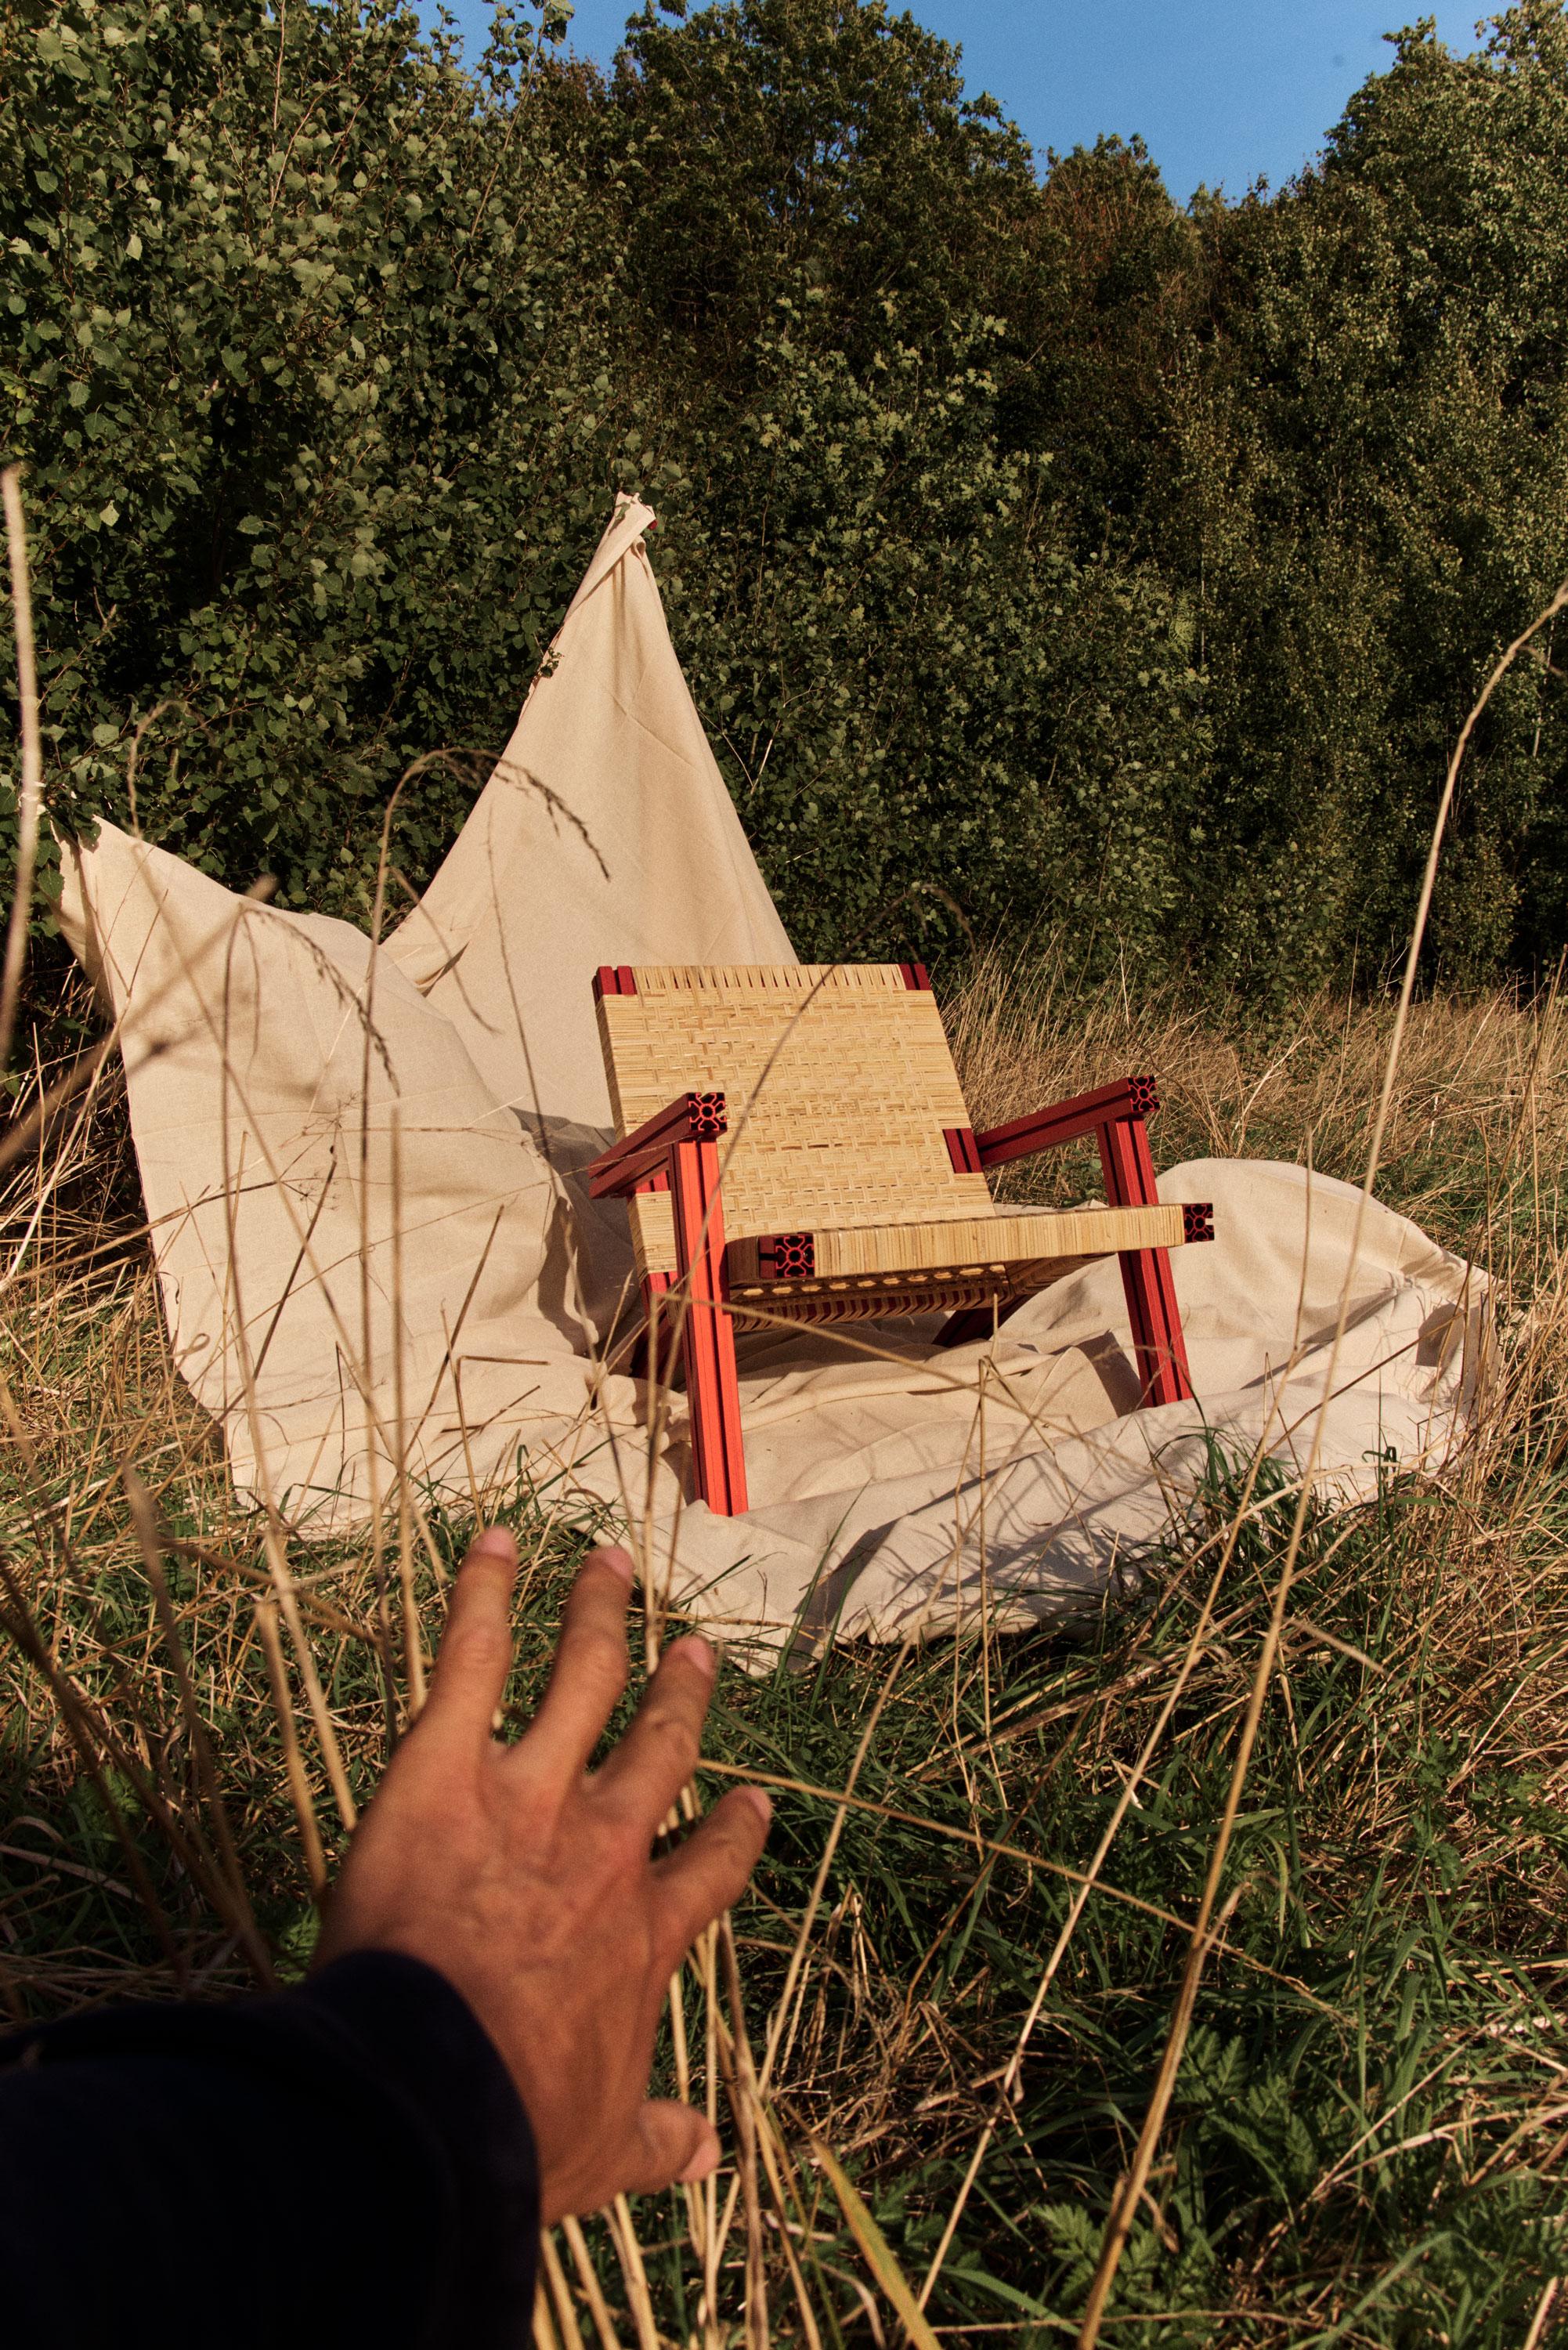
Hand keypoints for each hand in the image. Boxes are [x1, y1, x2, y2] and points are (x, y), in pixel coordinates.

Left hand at [313, 1529, 770, 2221]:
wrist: (432, 2093)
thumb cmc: (518, 2128)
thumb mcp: (605, 2152)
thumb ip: (658, 2141)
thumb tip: (708, 2154)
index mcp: (644, 1930)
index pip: (709, 1866)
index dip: (733, 1832)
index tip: (752, 1801)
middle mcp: (604, 1843)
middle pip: (658, 1747)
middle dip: (681, 1695)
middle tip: (696, 1651)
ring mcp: (531, 1792)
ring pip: (581, 1677)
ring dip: (597, 1613)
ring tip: (609, 1562)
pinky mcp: (447, 1764)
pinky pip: (470, 1660)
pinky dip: (479, 1594)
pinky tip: (490, 1542)